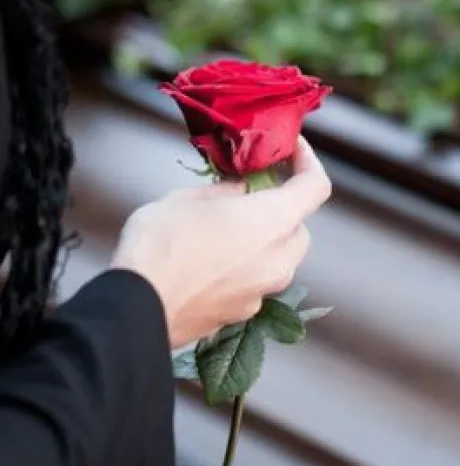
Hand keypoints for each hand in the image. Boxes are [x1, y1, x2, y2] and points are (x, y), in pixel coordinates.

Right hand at [110, 139, 330, 348]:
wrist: (137, 308)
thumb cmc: (161, 244)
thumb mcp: (189, 199)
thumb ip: (226, 192)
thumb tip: (240, 192)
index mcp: (273, 221)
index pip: (315, 187)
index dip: (308, 163)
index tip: (291, 150)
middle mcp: (279, 259)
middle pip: (299, 228)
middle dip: (281, 210)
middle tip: (250, 196)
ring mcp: (264, 292)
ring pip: (279, 259)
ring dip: (263, 242)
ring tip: (224, 231)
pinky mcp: (244, 314)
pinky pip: (255, 283)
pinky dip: (244, 269)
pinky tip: (210, 264)